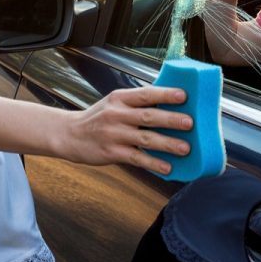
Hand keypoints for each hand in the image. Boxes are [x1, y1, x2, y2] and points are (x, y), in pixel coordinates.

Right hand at [70, 86, 192, 174]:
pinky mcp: (111, 152)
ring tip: (186, 148)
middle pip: (148, 116)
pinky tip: (167, 167)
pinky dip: (153, 163)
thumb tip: (169, 105)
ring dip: (167, 143)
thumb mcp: (114, 103)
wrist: (69, 135)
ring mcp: (114, 134)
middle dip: (171, 119)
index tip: (184, 95)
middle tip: (190, 123)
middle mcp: (117, 114)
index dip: (165, 94)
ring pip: (145, 138)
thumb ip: (137, 104)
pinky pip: (136, 158)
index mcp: (120, 98)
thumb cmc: (98, 118)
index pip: (146, 94)